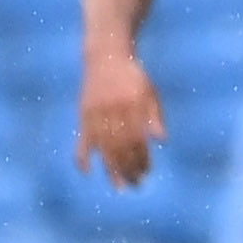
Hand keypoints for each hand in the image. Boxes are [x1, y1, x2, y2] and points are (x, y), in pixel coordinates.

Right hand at [78, 45, 166, 188]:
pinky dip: (81, 156)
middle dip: (128, 169)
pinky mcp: (83, 114)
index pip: (138, 139)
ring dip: (110, 169)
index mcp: (132, 104)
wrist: (105, 56)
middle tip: (135, 185)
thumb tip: (161, 140)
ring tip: (118, 186)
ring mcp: (96, 113)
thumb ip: (155, 115)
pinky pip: (81, 140)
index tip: (147, 172)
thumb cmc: (132, 76)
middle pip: (121, 148)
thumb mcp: (149, 91)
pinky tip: (87, 172)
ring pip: (102, 148)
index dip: (142, 158)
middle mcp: (113, 110)